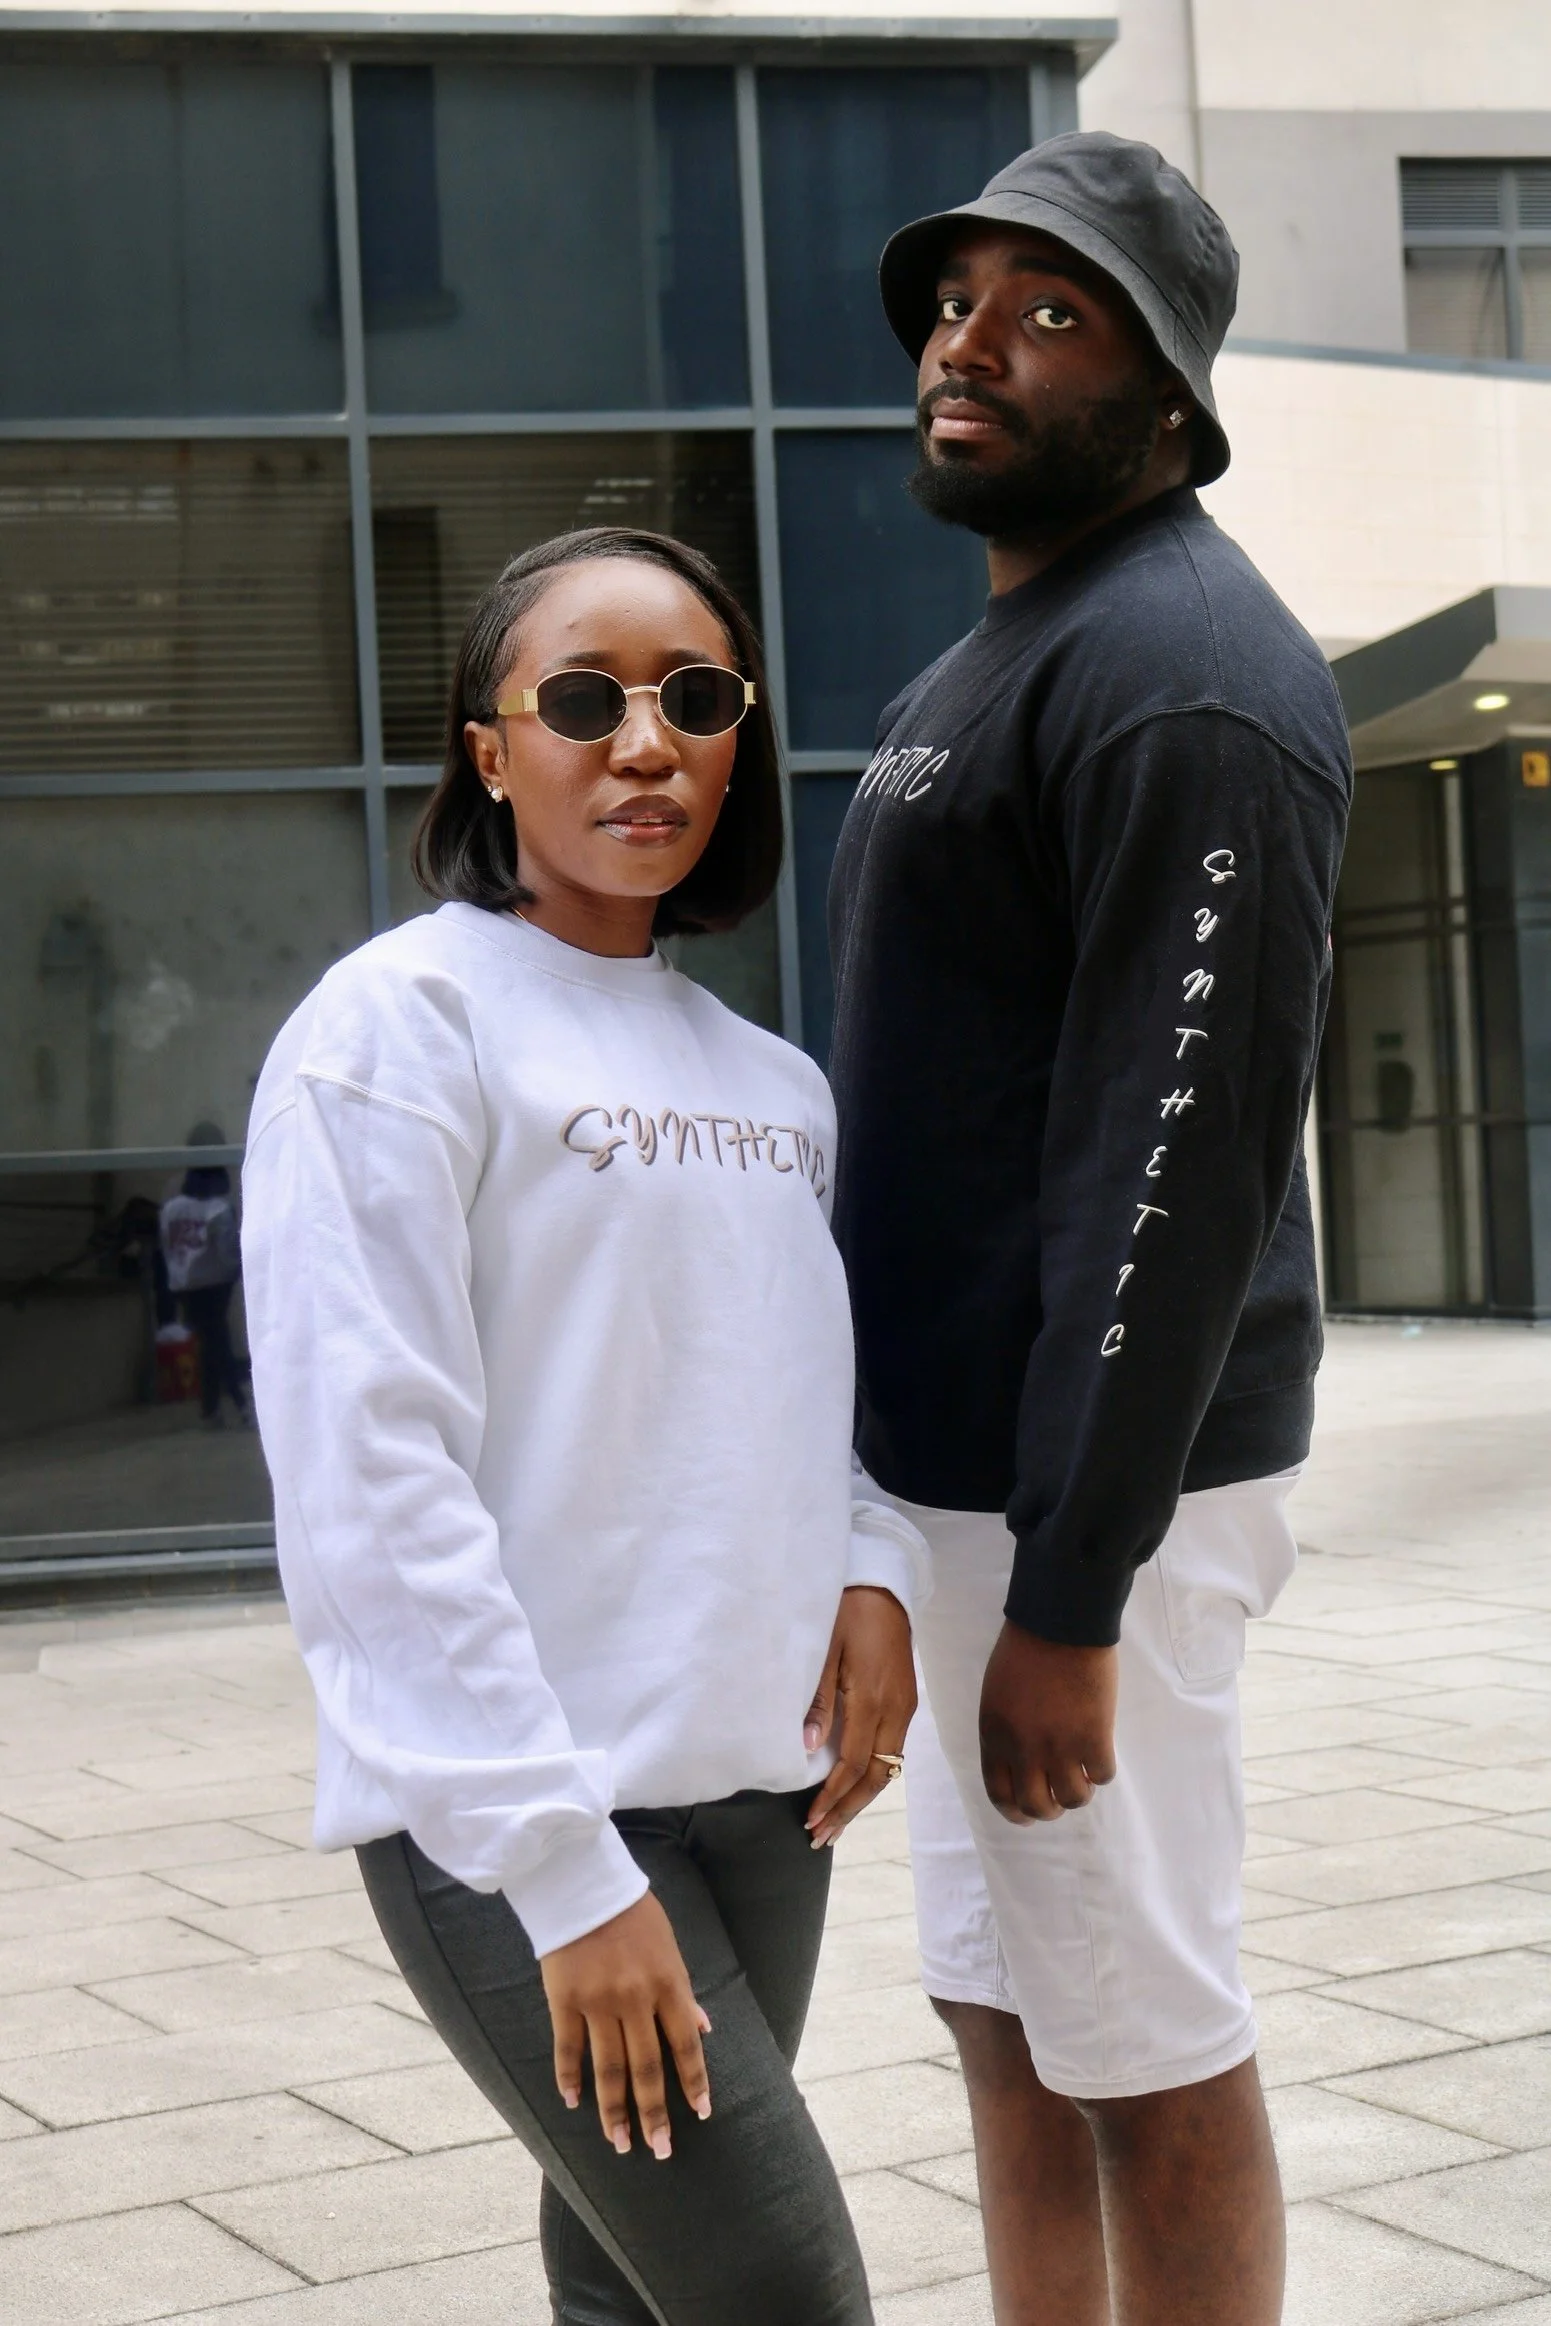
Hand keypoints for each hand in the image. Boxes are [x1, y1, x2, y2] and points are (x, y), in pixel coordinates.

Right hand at [539, 1891, 710, 2160]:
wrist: (583, 1882)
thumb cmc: (632, 1912)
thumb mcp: (669, 1947)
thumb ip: (683, 1992)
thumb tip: (702, 2029)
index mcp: (668, 1984)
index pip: (685, 2046)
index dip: (694, 2083)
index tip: (699, 2115)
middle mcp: (635, 1999)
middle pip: (647, 2069)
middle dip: (654, 2114)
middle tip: (659, 2150)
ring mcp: (598, 2002)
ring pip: (609, 2070)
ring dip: (615, 2112)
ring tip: (619, 2144)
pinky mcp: (564, 2000)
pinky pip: (568, 2049)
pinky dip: (570, 2079)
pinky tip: (573, 2104)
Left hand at [803, 1584, 916, 1847]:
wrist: (884, 1586)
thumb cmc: (847, 1612)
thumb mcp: (824, 1650)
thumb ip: (818, 1700)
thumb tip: (808, 1749)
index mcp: (872, 1698)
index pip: (853, 1763)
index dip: (832, 1796)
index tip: (811, 1820)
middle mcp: (895, 1709)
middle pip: (876, 1776)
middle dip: (849, 1810)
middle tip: (821, 1837)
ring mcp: (905, 1707)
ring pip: (888, 1766)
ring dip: (862, 1798)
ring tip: (835, 1822)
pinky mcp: (907, 1700)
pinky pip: (893, 1749)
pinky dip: (873, 1774)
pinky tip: (855, 1786)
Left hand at [979, 1620, 1117, 1823]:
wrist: (1060, 1623)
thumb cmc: (1024, 1648)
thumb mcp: (996, 1693)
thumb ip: (1005, 1729)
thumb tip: (1021, 1759)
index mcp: (995, 1735)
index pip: (1000, 1793)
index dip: (1015, 1812)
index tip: (1027, 1816)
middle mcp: (1024, 1749)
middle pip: (1036, 1806)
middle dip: (1049, 1809)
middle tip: (1059, 1798)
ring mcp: (1060, 1747)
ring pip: (1073, 1799)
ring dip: (1079, 1792)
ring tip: (1082, 1775)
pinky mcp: (1094, 1738)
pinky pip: (1102, 1776)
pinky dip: (1102, 1771)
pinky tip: (1100, 1753)